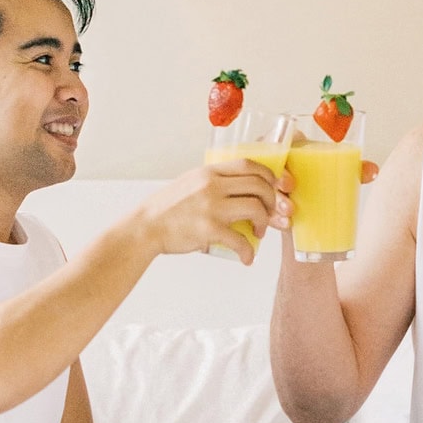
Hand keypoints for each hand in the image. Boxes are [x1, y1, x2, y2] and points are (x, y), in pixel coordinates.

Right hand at [139, 162, 279, 265]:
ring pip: (256, 208)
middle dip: (273, 201)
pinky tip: (247, 257)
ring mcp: (211, 207)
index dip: (269, 176)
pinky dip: (249, 251)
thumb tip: (244, 189)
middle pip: (259, 185)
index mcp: (209, 172)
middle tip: (271, 215)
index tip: (276, 189)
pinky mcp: (208, 229)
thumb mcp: (191, 182)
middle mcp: (212, 185)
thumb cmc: (169, 208)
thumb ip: (215, 181)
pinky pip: (241, 240)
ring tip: (259, 233)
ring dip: (264, 222)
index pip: (249, 165)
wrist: (146, 227)